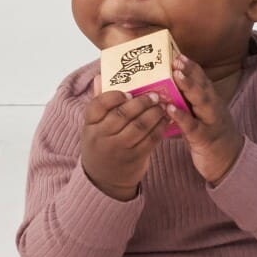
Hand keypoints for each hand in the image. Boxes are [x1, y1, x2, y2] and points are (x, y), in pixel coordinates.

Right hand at [81, 76, 168, 199]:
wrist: (103, 180)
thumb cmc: (101, 145)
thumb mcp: (94, 127)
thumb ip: (99, 103)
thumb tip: (100, 76)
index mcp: (90, 125)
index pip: (98, 105)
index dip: (114, 96)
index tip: (128, 92)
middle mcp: (102, 137)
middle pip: (123, 114)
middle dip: (141, 102)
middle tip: (154, 95)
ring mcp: (119, 149)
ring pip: (139, 126)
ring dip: (154, 113)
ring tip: (162, 105)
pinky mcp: (135, 158)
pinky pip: (150, 139)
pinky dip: (160, 128)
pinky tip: (165, 120)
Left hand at [162, 54, 244, 185]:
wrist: (230, 162)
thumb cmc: (211, 138)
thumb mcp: (201, 117)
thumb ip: (188, 105)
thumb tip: (166, 93)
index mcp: (211, 102)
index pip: (202, 80)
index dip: (191, 66)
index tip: (178, 53)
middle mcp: (213, 108)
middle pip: (203, 85)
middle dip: (190, 70)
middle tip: (176, 58)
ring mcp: (211, 122)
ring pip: (201, 101)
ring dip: (189, 86)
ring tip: (176, 74)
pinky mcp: (205, 139)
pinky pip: (193, 126)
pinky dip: (181, 117)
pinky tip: (170, 109)